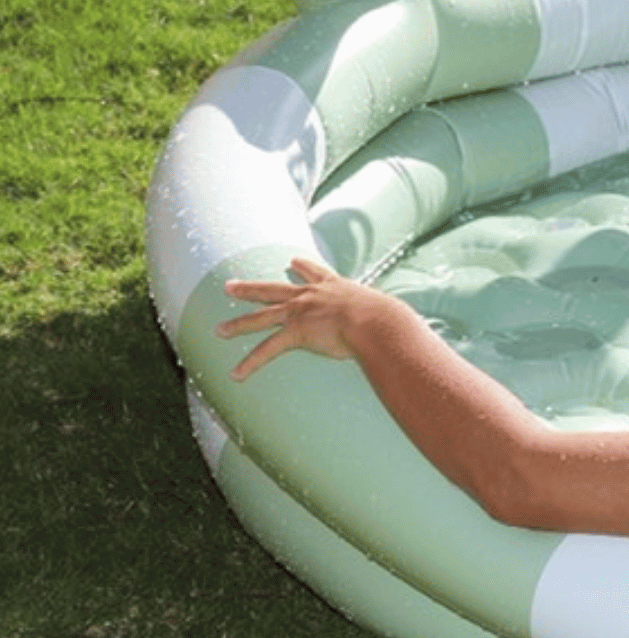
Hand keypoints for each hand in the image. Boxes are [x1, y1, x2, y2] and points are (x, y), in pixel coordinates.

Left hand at [218, 256, 378, 379]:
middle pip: (272, 290)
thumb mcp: (382, 311)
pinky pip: (267, 350)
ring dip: (238, 325)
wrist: (376, 321)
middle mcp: (311, 295)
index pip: (314, 272)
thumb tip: (400, 328)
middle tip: (230, 286)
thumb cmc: (385, 320)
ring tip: (220, 330)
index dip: (302, 267)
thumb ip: (381, 318)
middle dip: (249, 288)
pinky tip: (236, 374)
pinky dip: (251, 363)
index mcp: (333, 287)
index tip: (293, 262)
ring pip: (260, 318)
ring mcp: (300, 312)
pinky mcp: (296, 332)